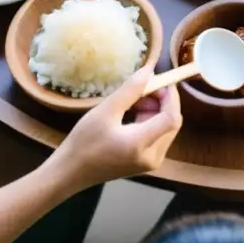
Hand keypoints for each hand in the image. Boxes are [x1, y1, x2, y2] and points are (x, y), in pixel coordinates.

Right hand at [50, 67, 181, 193]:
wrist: (71, 172)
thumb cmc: (84, 142)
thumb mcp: (105, 111)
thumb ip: (130, 90)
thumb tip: (150, 71)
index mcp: (142, 145)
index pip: (172, 118)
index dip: (170, 96)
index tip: (159, 79)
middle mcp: (153, 157)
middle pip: (172, 122)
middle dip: (161, 101)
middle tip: (141, 88)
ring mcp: (151, 162)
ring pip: (165, 127)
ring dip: (155, 110)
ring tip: (132, 101)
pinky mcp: (146, 162)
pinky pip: (157, 135)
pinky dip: (149, 120)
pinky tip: (131, 113)